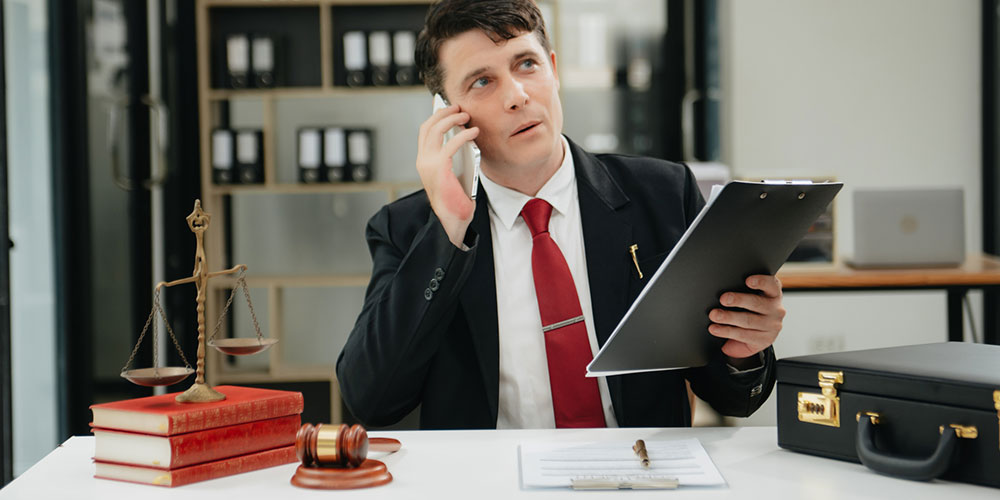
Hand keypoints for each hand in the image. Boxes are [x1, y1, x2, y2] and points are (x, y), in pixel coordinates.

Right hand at [416, 104, 479, 247]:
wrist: (452, 220)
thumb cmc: (456, 198)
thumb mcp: (452, 172)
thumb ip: (453, 155)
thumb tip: (464, 134)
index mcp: (424, 160)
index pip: (425, 131)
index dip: (436, 116)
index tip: (449, 107)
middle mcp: (422, 159)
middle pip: (429, 126)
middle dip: (444, 112)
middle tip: (459, 107)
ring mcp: (428, 163)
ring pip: (436, 130)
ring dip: (452, 119)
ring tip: (466, 115)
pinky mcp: (439, 168)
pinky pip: (451, 144)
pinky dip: (464, 134)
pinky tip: (474, 132)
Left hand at [708, 275, 784, 362]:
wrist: (756, 335)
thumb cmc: (751, 311)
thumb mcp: (750, 299)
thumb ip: (742, 290)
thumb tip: (719, 287)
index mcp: (773, 294)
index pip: (771, 284)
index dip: (761, 282)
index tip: (748, 281)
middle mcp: (776, 309)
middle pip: (756, 303)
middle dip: (738, 300)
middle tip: (723, 299)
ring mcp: (772, 326)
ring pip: (748, 320)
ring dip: (729, 317)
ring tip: (714, 315)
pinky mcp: (765, 340)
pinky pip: (744, 335)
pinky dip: (727, 331)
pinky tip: (716, 329)